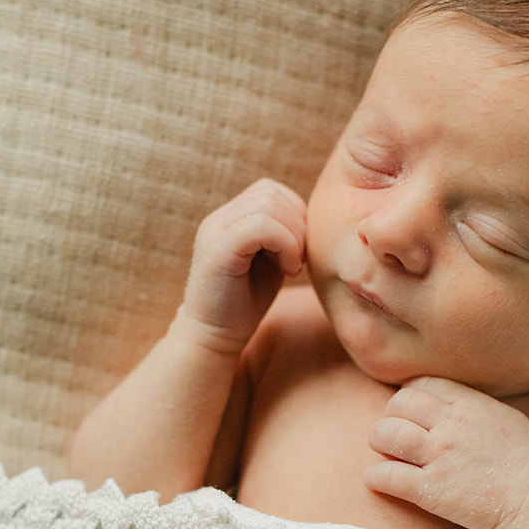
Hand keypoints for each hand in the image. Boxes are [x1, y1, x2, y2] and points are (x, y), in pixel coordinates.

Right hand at [181, 179, 306, 351]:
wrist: (213, 338)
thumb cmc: (245, 304)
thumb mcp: (271, 261)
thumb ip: (284, 235)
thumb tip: (314, 218)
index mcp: (231, 217)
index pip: (271, 190)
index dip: (295, 216)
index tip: (298, 252)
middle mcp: (219, 218)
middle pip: (272, 193)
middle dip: (297, 225)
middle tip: (297, 260)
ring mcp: (215, 231)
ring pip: (269, 205)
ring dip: (293, 236)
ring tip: (291, 266)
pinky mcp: (218, 250)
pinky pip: (261, 226)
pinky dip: (285, 245)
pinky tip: (287, 270)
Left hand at [364, 376, 528, 528]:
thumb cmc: (525, 463)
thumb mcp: (506, 418)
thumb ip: (474, 405)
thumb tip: (446, 401)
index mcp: (470, 405)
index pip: (422, 385)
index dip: (410, 396)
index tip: (410, 412)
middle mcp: (451, 426)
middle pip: (399, 405)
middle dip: (390, 417)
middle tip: (393, 433)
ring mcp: (440, 457)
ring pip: (386, 434)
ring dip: (378, 442)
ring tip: (384, 452)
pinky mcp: (430, 490)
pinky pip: (387, 475)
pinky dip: (375, 475)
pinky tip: (377, 478)